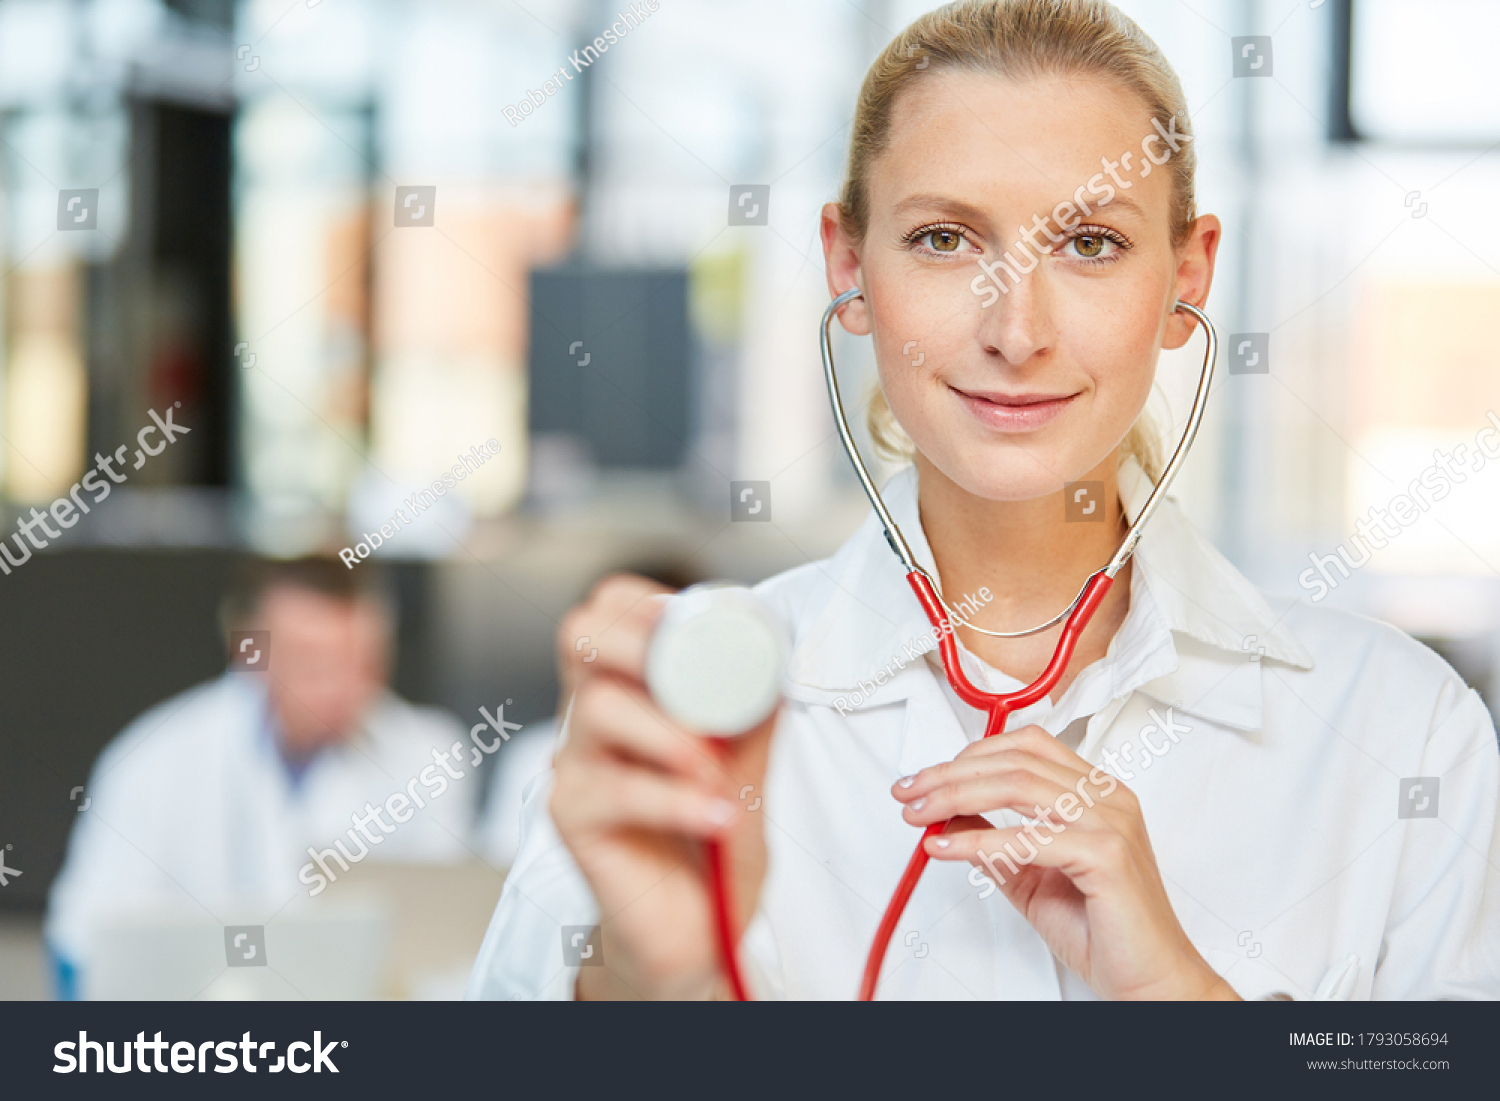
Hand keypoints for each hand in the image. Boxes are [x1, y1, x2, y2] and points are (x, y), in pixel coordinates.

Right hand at [551, 575, 772, 999]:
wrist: (696, 936)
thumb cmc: (714, 845)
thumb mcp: (749, 769)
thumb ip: (754, 718)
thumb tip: (775, 659)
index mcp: (629, 691)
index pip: (606, 612)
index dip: (644, 602)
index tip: (695, 622)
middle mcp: (591, 719)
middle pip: (581, 637)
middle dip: (643, 642)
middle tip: (699, 681)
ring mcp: (577, 767)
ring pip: (598, 708)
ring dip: (671, 730)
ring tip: (715, 768)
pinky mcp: (573, 820)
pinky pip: (615, 791)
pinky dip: (674, 799)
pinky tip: (716, 814)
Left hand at [890, 724, 1237, 999]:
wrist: (1150, 979)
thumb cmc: (1101, 929)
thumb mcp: (1029, 875)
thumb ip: (994, 842)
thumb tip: (947, 814)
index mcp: (1096, 791)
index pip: (1026, 746)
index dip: (969, 755)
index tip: (924, 778)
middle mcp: (1107, 797)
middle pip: (1014, 762)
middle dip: (949, 774)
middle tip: (907, 793)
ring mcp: (1110, 821)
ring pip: (1018, 786)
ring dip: (956, 795)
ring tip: (919, 814)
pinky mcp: (1106, 854)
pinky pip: (1028, 838)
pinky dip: (979, 839)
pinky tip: (946, 848)